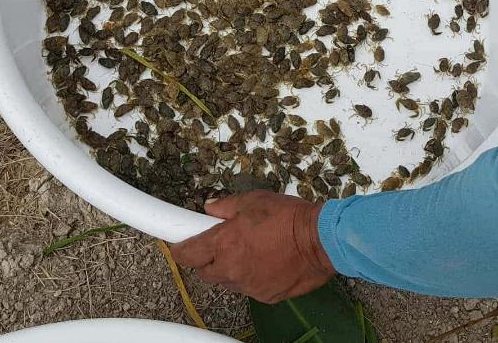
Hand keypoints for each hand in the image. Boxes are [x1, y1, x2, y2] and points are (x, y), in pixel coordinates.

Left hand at [168, 190, 334, 303]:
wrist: (319, 240)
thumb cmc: (286, 215)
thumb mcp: (253, 200)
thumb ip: (226, 205)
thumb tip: (209, 207)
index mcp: (224, 243)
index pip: (188, 254)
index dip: (180, 249)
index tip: (178, 245)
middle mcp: (231, 269)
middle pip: (204, 271)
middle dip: (207, 258)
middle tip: (220, 243)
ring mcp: (248, 287)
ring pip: (227, 281)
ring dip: (229, 268)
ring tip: (247, 250)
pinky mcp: (265, 297)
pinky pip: (248, 288)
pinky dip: (250, 277)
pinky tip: (265, 262)